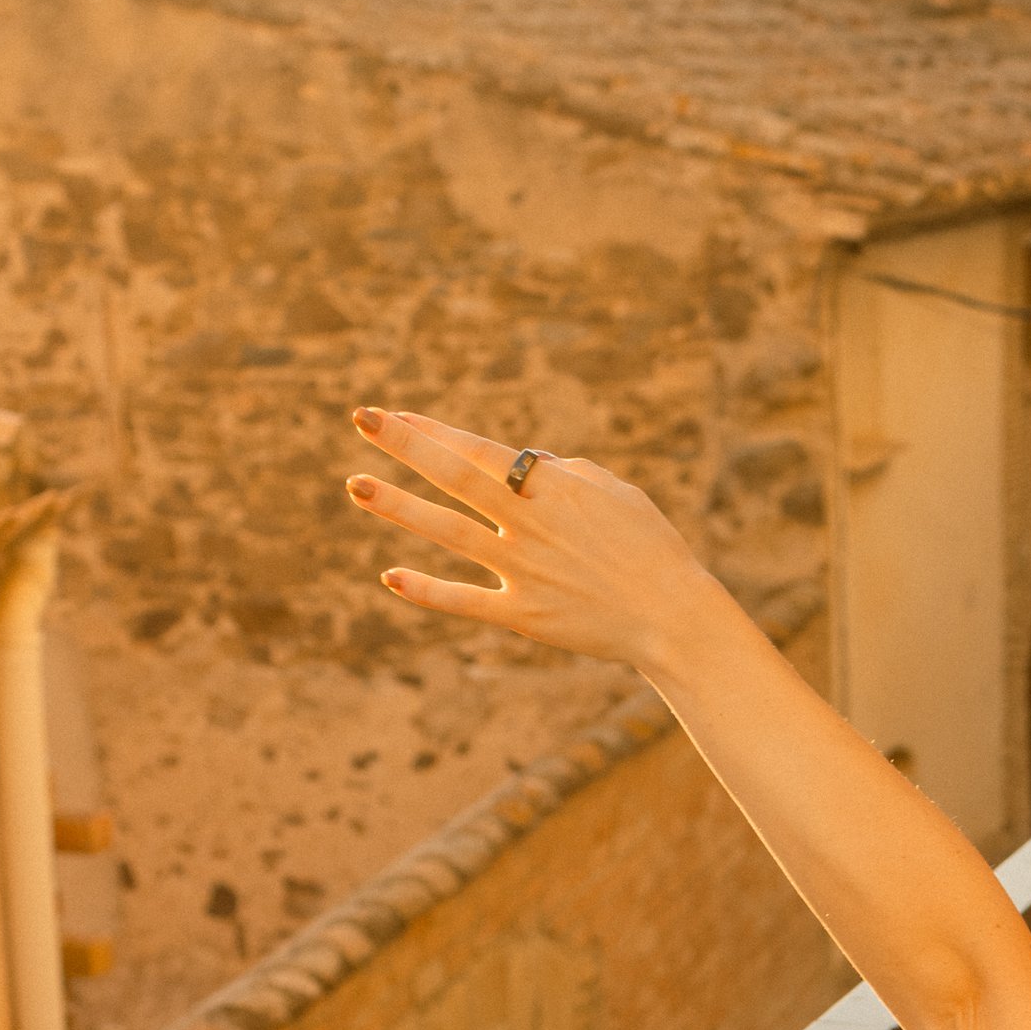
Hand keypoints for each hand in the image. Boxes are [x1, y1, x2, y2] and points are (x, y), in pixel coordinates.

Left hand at [343, 409, 724, 672]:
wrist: (674, 616)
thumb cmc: (651, 548)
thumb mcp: (615, 493)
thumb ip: (568, 475)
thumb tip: (531, 466)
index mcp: (553, 488)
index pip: (479, 449)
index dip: (433, 430)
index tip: (394, 413)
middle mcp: (530, 523)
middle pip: (454, 476)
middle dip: (403, 445)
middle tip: (360, 418)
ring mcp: (522, 569)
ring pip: (448, 531)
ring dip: (398, 506)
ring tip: (355, 485)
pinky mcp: (523, 614)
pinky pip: (465, 600)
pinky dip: (427, 590)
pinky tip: (389, 576)